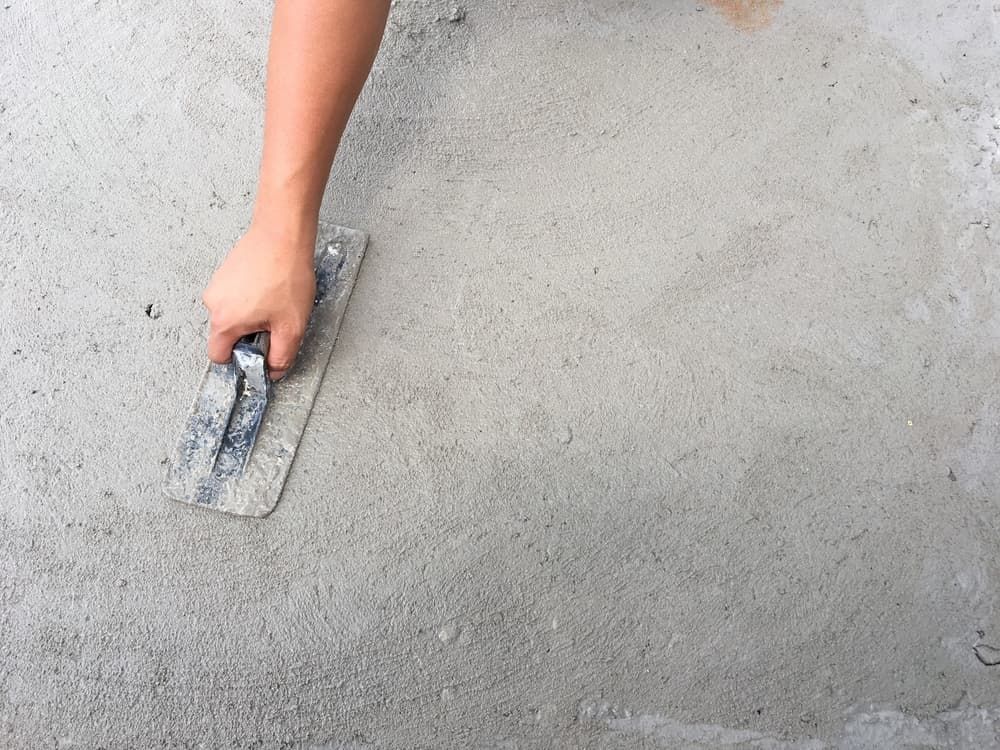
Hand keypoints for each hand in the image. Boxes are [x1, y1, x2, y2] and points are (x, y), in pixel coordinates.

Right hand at [202, 222, 315, 379]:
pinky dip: (250, 296)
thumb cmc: (286, 274)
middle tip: (274, 320)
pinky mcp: (225, 271)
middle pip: (226, 334)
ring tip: (274, 299)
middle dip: (250, 334)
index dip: (239, 360)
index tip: (257, 354)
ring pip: (232, 313)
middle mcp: (213, 302)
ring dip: (251, 314)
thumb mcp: (291, 327)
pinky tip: (269, 286)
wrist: (283, 234)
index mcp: (224, 320)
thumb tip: (275, 370)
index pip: (218, 356)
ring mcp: (217, 284)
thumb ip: (281, 356)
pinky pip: (235, 295)